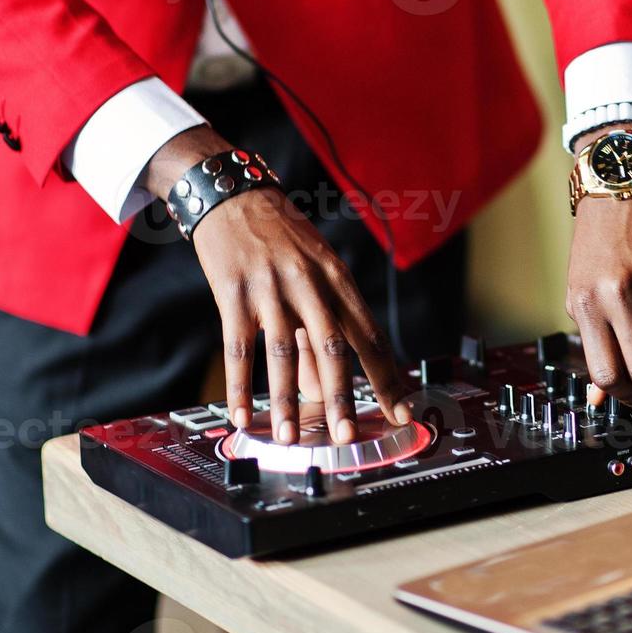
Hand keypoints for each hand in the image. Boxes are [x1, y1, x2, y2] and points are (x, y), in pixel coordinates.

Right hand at [145, 126, 406, 443]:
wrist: (231, 195)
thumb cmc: (278, 237)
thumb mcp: (310, 273)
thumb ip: (317, 329)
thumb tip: (320, 387)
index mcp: (337, 278)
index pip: (369, 335)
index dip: (386, 377)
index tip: (400, 411)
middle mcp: (310, 283)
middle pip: (333, 347)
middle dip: (343, 396)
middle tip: (348, 436)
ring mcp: (271, 288)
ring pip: (284, 353)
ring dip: (287, 401)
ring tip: (290, 437)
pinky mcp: (233, 294)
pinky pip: (239, 349)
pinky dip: (241, 387)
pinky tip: (243, 415)